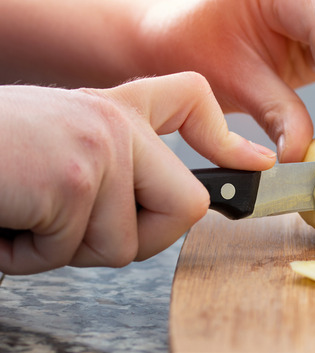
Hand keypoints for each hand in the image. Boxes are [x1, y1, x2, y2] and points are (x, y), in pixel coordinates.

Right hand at [0, 72, 272, 274]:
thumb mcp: (64, 155)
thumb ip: (123, 169)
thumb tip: (194, 207)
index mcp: (116, 111)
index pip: (190, 98)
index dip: (224, 136)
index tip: (253, 165)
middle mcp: (117, 120)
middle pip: (187, 208)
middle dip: (136, 240)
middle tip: (73, 225)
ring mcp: (101, 145)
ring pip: (128, 244)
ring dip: (67, 250)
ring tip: (25, 214)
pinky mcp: (76, 177)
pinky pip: (79, 249)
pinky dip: (32, 254)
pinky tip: (7, 218)